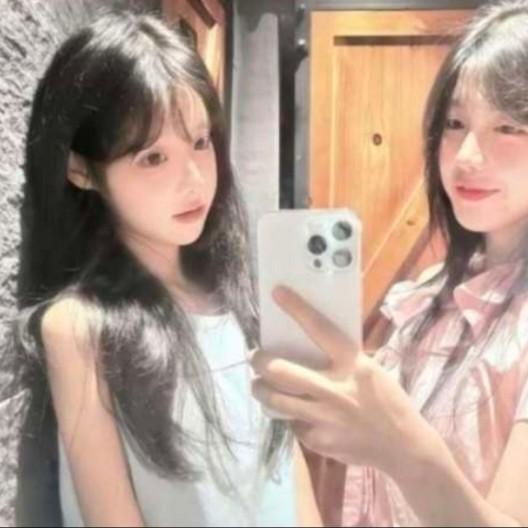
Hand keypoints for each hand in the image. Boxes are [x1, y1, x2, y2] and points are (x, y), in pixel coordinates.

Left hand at [252, 286, 434, 476]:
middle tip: (256, 357)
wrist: (404, 447)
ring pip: (275, 400)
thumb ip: (342, 360)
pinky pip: (292, 423)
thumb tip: (306, 345)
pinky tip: (295, 412)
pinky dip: (289, 415)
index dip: (296, 309)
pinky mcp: (319, 441)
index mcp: (353, 364)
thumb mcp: (370, 370)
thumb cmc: (388, 400)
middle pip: (281, 371)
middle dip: (260, 361)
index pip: (320, 329)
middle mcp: (335, 389)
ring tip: (259, 384)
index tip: (277, 293)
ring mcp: (325, 418)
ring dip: (261, 389)